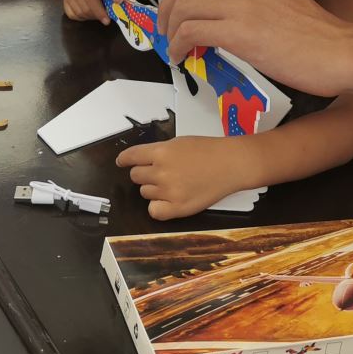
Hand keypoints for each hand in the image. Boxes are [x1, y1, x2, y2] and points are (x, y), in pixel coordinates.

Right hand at [63, 0, 110, 23]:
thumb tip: (117, 4)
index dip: (99, 12)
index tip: (107, 20)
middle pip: (85, 9)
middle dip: (97, 15)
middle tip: (105, 17)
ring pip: (80, 13)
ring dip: (91, 16)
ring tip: (98, 12)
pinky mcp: (66, 0)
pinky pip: (73, 15)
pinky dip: (82, 17)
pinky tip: (89, 12)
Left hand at [116, 136, 258, 220]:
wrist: (231, 164)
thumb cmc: (207, 150)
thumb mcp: (179, 142)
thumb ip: (158, 152)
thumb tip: (140, 161)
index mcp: (161, 152)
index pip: (131, 157)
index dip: (124, 160)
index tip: (121, 162)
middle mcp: (161, 172)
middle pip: (136, 176)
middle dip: (144, 173)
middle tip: (160, 172)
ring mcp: (169, 191)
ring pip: (145, 192)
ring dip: (154, 188)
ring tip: (174, 183)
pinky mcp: (178, 208)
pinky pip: (154, 211)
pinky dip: (157, 206)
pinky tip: (168, 200)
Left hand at [160, 0, 352, 92]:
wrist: (339, 52)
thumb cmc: (318, 35)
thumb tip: (229, 12)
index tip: (182, 8)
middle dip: (168, 5)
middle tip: (168, 27)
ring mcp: (240, 4)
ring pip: (182, 5)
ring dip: (169, 28)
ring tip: (173, 46)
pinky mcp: (238, 31)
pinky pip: (189, 31)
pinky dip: (177, 45)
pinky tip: (182, 57)